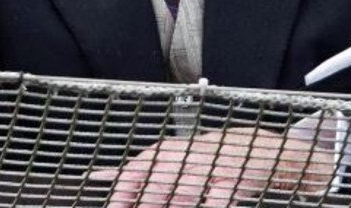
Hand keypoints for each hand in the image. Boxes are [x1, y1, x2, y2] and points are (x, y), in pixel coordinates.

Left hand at [89, 127, 334, 206]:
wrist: (251, 149)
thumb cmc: (201, 158)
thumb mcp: (167, 158)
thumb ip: (136, 171)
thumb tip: (98, 177)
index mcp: (165, 152)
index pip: (137, 170)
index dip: (123, 191)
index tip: (113, 207)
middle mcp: (184, 157)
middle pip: (158, 183)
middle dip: (145, 203)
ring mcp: (209, 168)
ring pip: (184, 192)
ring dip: (173, 204)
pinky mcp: (231, 181)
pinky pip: (216, 200)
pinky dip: (209, 204)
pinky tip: (205, 206)